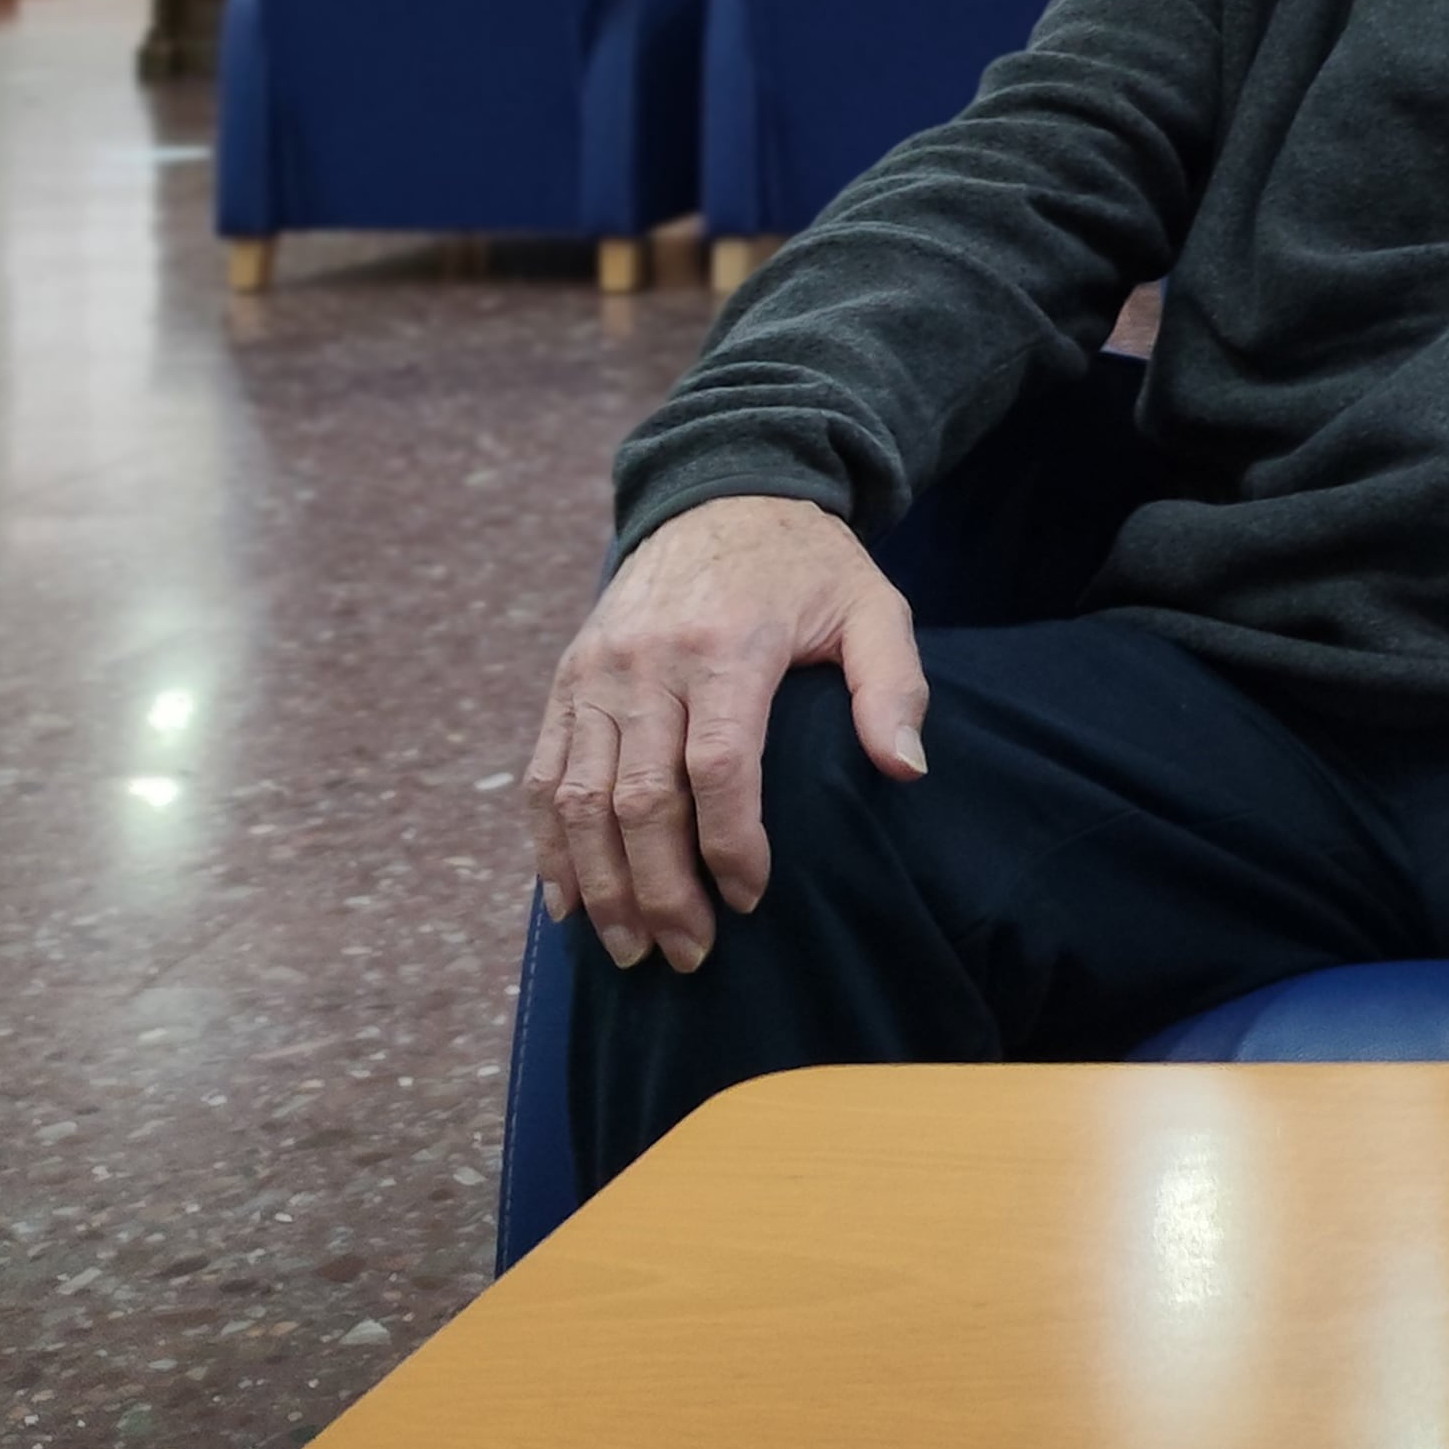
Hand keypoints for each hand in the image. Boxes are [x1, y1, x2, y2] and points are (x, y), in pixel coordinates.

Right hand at [521, 495, 925, 973]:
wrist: (719, 494)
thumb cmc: (807, 567)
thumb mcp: (872, 606)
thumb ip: (893, 687)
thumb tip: (906, 771)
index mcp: (726, 646)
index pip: (718, 766)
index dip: (730, 844)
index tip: (752, 899)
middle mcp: (647, 662)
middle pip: (639, 799)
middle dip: (660, 890)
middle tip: (689, 954)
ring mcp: (595, 672)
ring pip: (578, 799)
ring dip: (600, 885)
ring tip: (630, 951)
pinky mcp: (565, 680)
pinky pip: (542, 775)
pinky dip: (548, 846)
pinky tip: (570, 902)